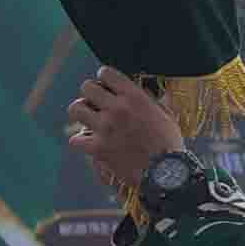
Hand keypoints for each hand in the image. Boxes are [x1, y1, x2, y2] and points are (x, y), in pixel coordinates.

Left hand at [62, 68, 187, 197]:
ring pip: (75, 109)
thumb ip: (150, 100)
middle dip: (89, 93)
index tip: (106, 85)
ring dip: (80, 113)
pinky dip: (80, 141)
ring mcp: (105, 128)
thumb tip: (142, 91)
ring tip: (87, 119)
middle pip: (86, 87)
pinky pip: (75, 139)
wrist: (167, 172)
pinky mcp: (98, 148)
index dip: (104, 77)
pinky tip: (88, 142)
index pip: (106, 73)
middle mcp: (117, 108)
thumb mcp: (165, 114)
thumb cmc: (169, 143)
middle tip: (95, 102)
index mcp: (134, 97)